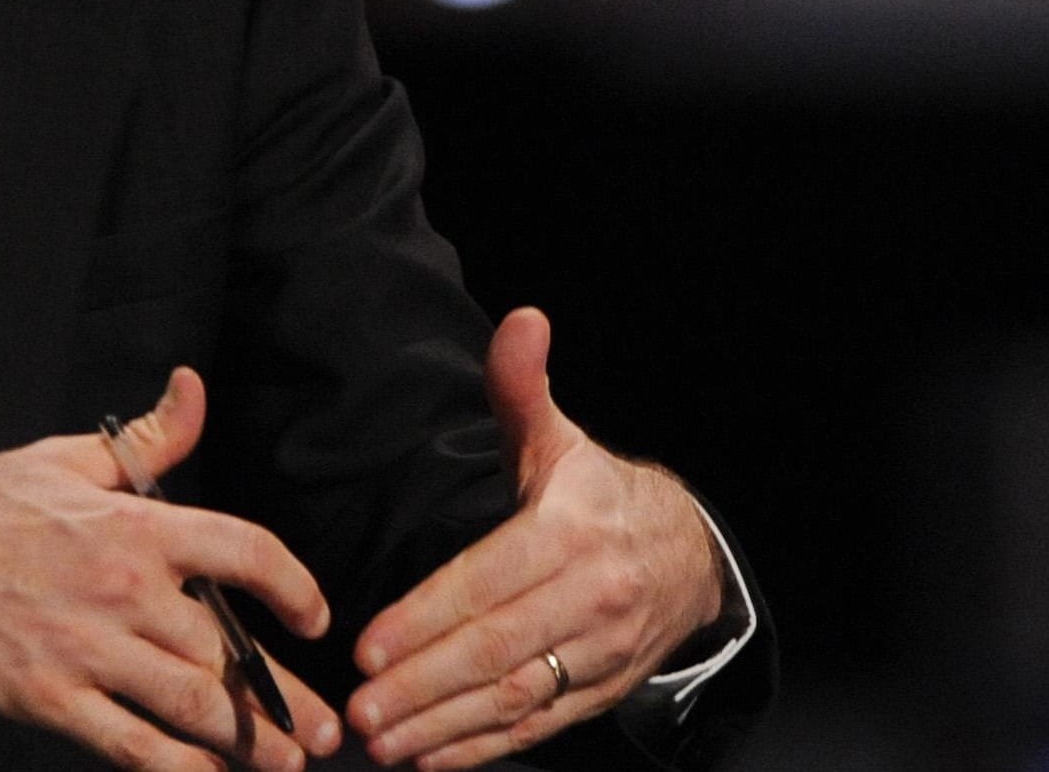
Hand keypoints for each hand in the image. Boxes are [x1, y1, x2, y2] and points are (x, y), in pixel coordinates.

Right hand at [0, 367, 344, 771]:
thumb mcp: (67, 458)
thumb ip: (147, 440)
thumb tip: (194, 389)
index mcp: (135, 525)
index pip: (243, 552)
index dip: (294, 587)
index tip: (316, 616)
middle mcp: (123, 590)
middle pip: (229, 651)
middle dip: (288, 698)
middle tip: (331, 731)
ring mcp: (87, 650)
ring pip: (192, 705)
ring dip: (251, 743)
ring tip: (291, 766)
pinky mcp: (50, 698)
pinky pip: (129, 744)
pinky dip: (176, 769)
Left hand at [346, 309, 721, 770]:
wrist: (688, 555)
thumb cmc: (598, 495)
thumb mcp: (560, 438)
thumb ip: (522, 388)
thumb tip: (520, 320)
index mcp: (571, 532)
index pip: (487, 581)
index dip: (425, 617)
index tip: (367, 645)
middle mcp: (590, 597)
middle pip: (495, 649)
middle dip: (421, 683)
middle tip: (359, 708)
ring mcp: (598, 652)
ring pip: (513, 696)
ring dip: (443, 725)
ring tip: (382, 741)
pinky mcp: (599, 691)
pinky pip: (536, 724)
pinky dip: (481, 746)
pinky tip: (430, 756)